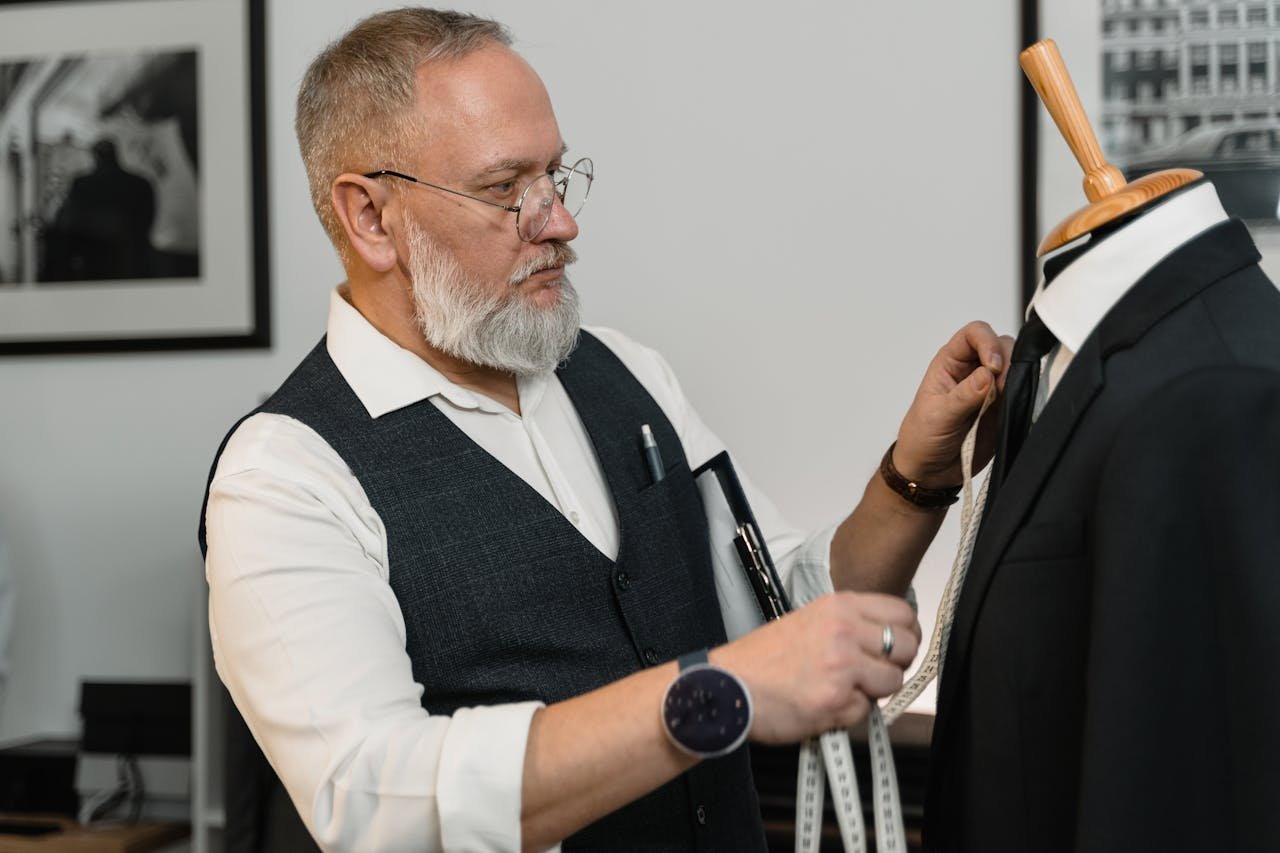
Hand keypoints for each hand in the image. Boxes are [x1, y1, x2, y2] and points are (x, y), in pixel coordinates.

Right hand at [712, 591, 920, 742]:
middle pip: (907, 647)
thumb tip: (887, 641)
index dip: (905, 634)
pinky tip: (823, 706)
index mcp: (838, 607)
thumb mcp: (807, 621)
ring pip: (892, 681)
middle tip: (872, 674)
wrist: (726, 687)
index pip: (902, 614)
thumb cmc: (760, 660)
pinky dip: (849, 715)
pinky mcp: (837, 701)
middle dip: (894, 665)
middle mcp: (843, 631)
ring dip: (872, 692)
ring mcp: (842, 666)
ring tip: (841, 691)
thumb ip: (847, 626)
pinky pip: (867, 711)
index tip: (894, 648)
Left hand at [893, 320, 1013, 486]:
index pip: (974, 334)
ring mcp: (991, 389)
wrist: (930, 471)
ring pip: (1017, 368)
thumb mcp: (938, 416)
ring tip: (1006, 401)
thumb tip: (987, 375)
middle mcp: (972, 371)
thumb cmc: (922, 438)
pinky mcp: (1004, 408)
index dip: (987, 343)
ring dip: (1018, 380)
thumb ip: (964, 395)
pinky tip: (1014, 409)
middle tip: (1001, 388)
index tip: (992, 367)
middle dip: (1007, 362)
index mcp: (950, 363)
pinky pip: (1023, 393)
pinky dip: (1025, 397)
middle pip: (1002, 346)